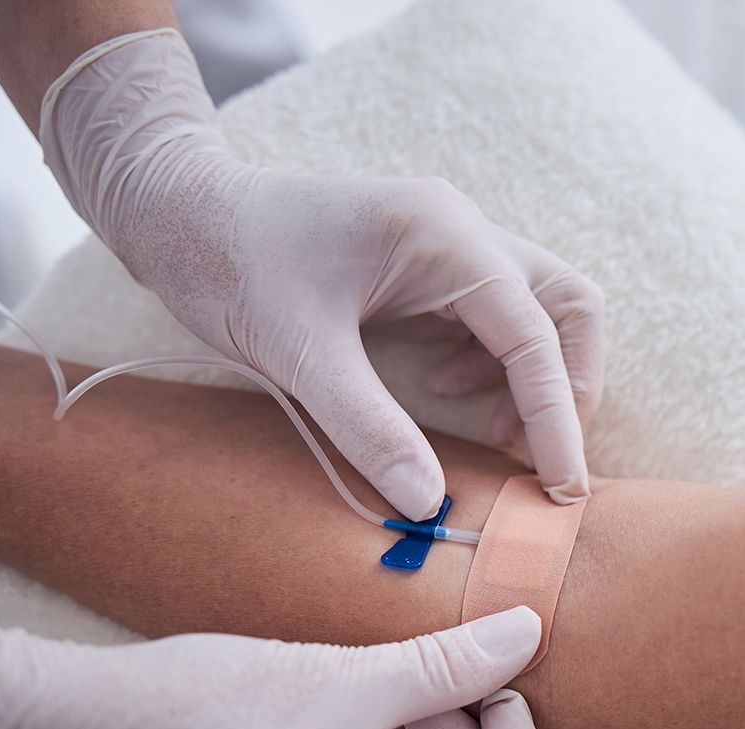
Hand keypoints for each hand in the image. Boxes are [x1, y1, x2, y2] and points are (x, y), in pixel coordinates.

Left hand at [39, 29, 602, 519]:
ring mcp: (448, 244)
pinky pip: (495, 316)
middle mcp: (461, 231)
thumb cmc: (228, 261)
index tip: (561, 485)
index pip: (534, 333)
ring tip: (494, 436)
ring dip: (534, 378)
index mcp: (442, 236)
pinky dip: (494, 366)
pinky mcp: (428, 267)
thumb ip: (368, 426)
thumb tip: (427, 503)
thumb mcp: (296, 352)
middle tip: (543, 458)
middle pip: (568, 307)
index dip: (556, 415)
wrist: (175, 209)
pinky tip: (445, 394)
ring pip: (541, 311)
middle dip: (569, 386)